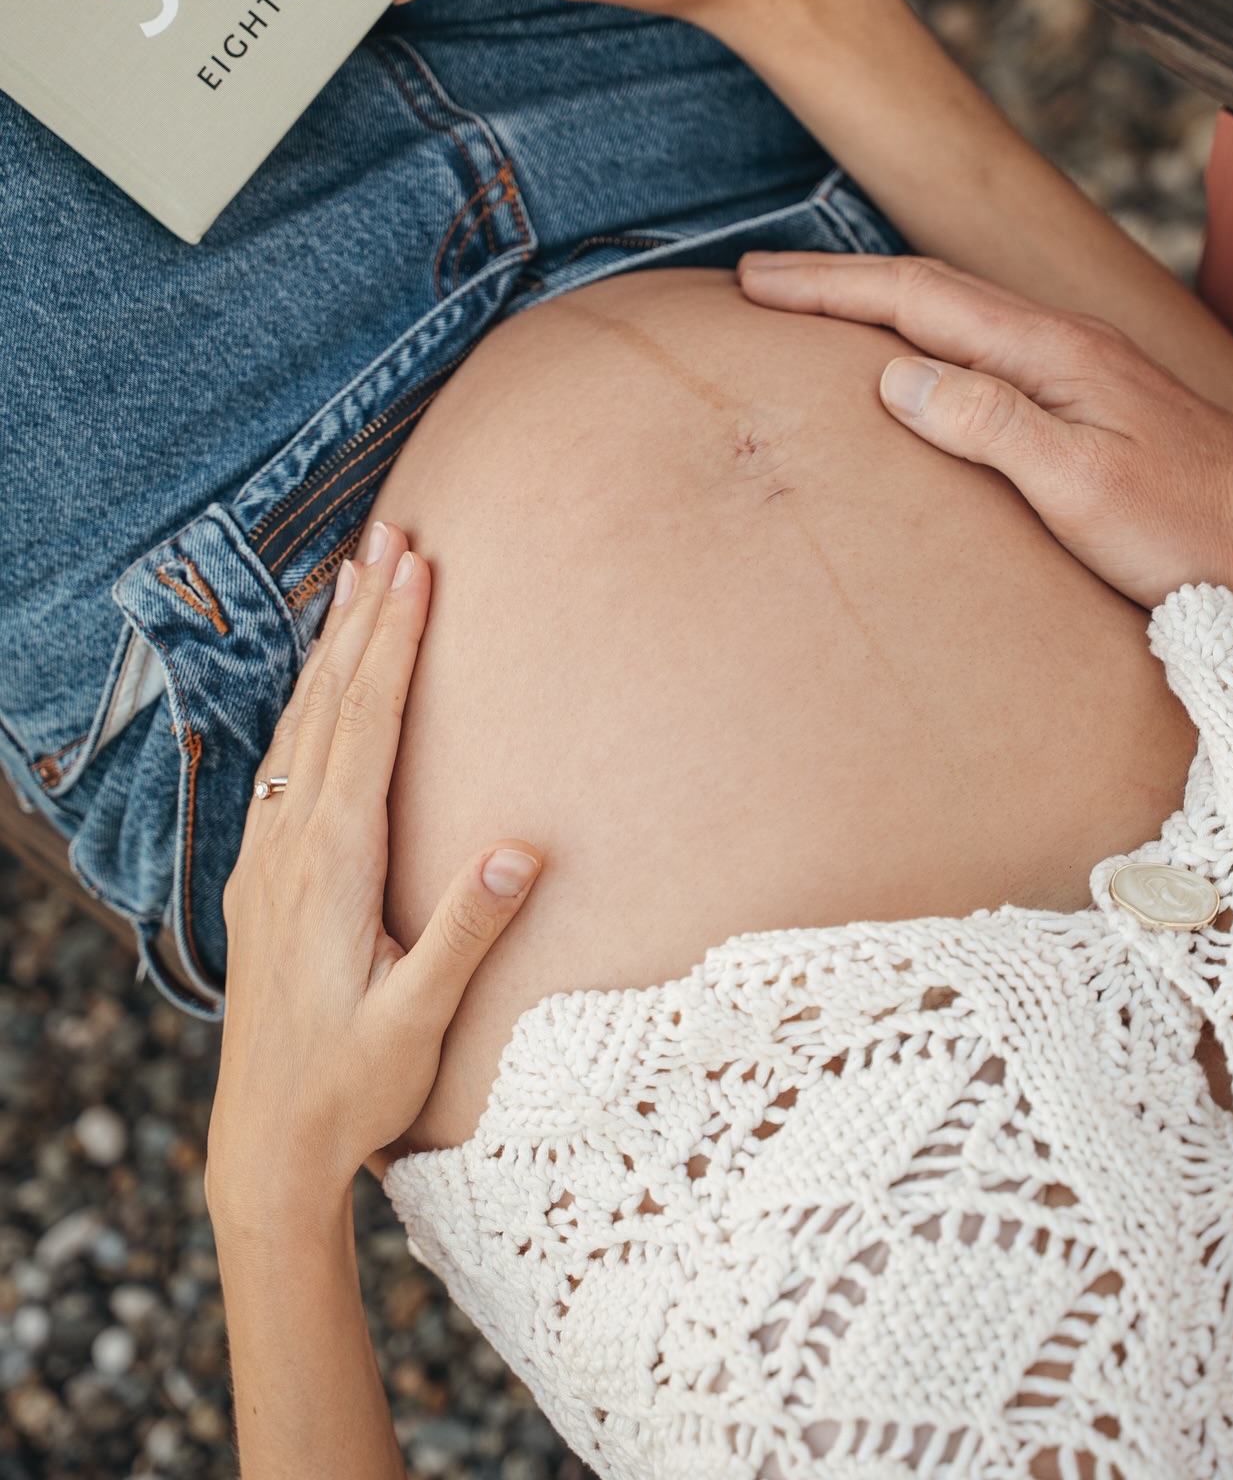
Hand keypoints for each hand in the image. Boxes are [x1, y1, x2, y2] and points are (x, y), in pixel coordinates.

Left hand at [206, 521, 540, 1229]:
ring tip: (359, 576)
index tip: (419, 570)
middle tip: (394, 535)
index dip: (396, 643)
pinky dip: (310, 700)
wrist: (262, 1146)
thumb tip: (522, 845)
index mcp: (331, 867)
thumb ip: (466, 932)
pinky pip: (286, 761)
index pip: (368, 727)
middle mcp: (290, 848)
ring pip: (302, 726)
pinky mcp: (263, 877)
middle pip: (332, 704)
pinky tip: (322, 682)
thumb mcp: (416, 1023)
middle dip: (367, 615)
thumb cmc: (351, 1091)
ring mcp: (268, 859)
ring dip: (335, 646)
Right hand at [739, 251, 1232, 611]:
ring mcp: (1076, 369)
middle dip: (839, 283)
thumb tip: (896, 376)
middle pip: (930, 292)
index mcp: (1050, 352)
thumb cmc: (1189, 526)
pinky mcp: (1087, 401)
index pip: (917, 300)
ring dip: (879, 306)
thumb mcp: (1081, 484)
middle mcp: (1060, 344)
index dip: (830, 288)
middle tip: (760, 280)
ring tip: (816, 310)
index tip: (756, 280)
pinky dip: (926, 340)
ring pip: (957, 317)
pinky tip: (913, 361)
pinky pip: (984, 353)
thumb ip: (988, 423)